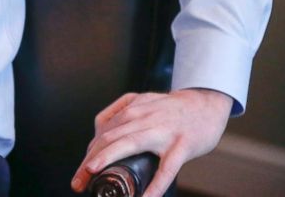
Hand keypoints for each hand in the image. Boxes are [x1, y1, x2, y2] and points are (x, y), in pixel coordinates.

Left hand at [71, 88, 231, 195]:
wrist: (206, 104)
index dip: (88, 155)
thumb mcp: (141, 102)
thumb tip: (98, 132)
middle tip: (78, 182)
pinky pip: (167, 167)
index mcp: (131, 111)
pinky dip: (155, 184)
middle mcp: (142, 118)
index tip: (80, 174)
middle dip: (90, 162)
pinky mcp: (182, 144)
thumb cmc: (170, 110)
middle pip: (109, 139)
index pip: (102, 134)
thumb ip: (120, 112)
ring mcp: (162, 131)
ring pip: (130, 145)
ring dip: (109, 160)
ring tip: (95, 176)